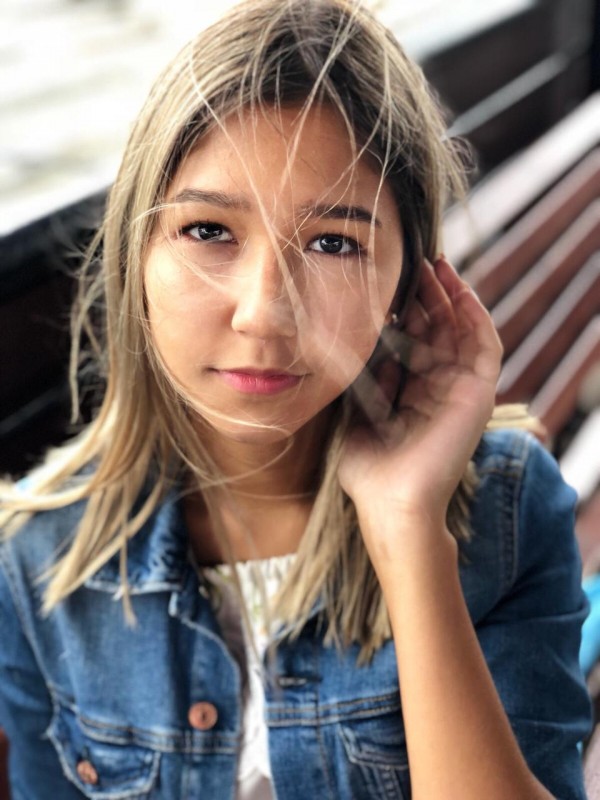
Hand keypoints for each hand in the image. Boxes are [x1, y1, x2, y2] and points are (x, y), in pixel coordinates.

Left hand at [339, 256, 501, 540]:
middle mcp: (440, 387)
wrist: (390, 502)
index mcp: (413, 392)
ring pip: (462, 329)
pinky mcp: (479, 393)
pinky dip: (473, 312)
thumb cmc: (368, 468)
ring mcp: (461, 389)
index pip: (415, 339)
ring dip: (451, 295)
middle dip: (427, 293)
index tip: (388, 277)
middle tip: (412, 259)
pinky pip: (484, 343)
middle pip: (440, 327)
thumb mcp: (359, 411)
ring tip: (433, 263)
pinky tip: (457, 286)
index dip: (406, 307)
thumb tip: (366, 334)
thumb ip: (366, 376)